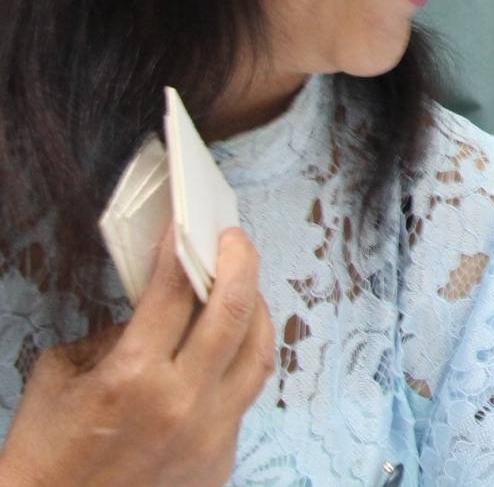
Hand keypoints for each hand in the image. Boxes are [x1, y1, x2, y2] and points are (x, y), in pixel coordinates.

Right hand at [0, 226, 272, 486]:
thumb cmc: (45, 451)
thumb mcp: (62, 377)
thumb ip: (112, 334)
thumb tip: (154, 306)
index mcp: (133, 378)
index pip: (174, 292)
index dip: (181, 248)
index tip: (185, 224)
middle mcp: (181, 404)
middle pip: (234, 312)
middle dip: (239, 262)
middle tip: (234, 240)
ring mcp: (208, 434)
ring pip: (258, 353)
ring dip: (256, 311)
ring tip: (244, 288)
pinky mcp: (220, 459)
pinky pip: (244, 398)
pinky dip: (239, 366)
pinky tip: (228, 350)